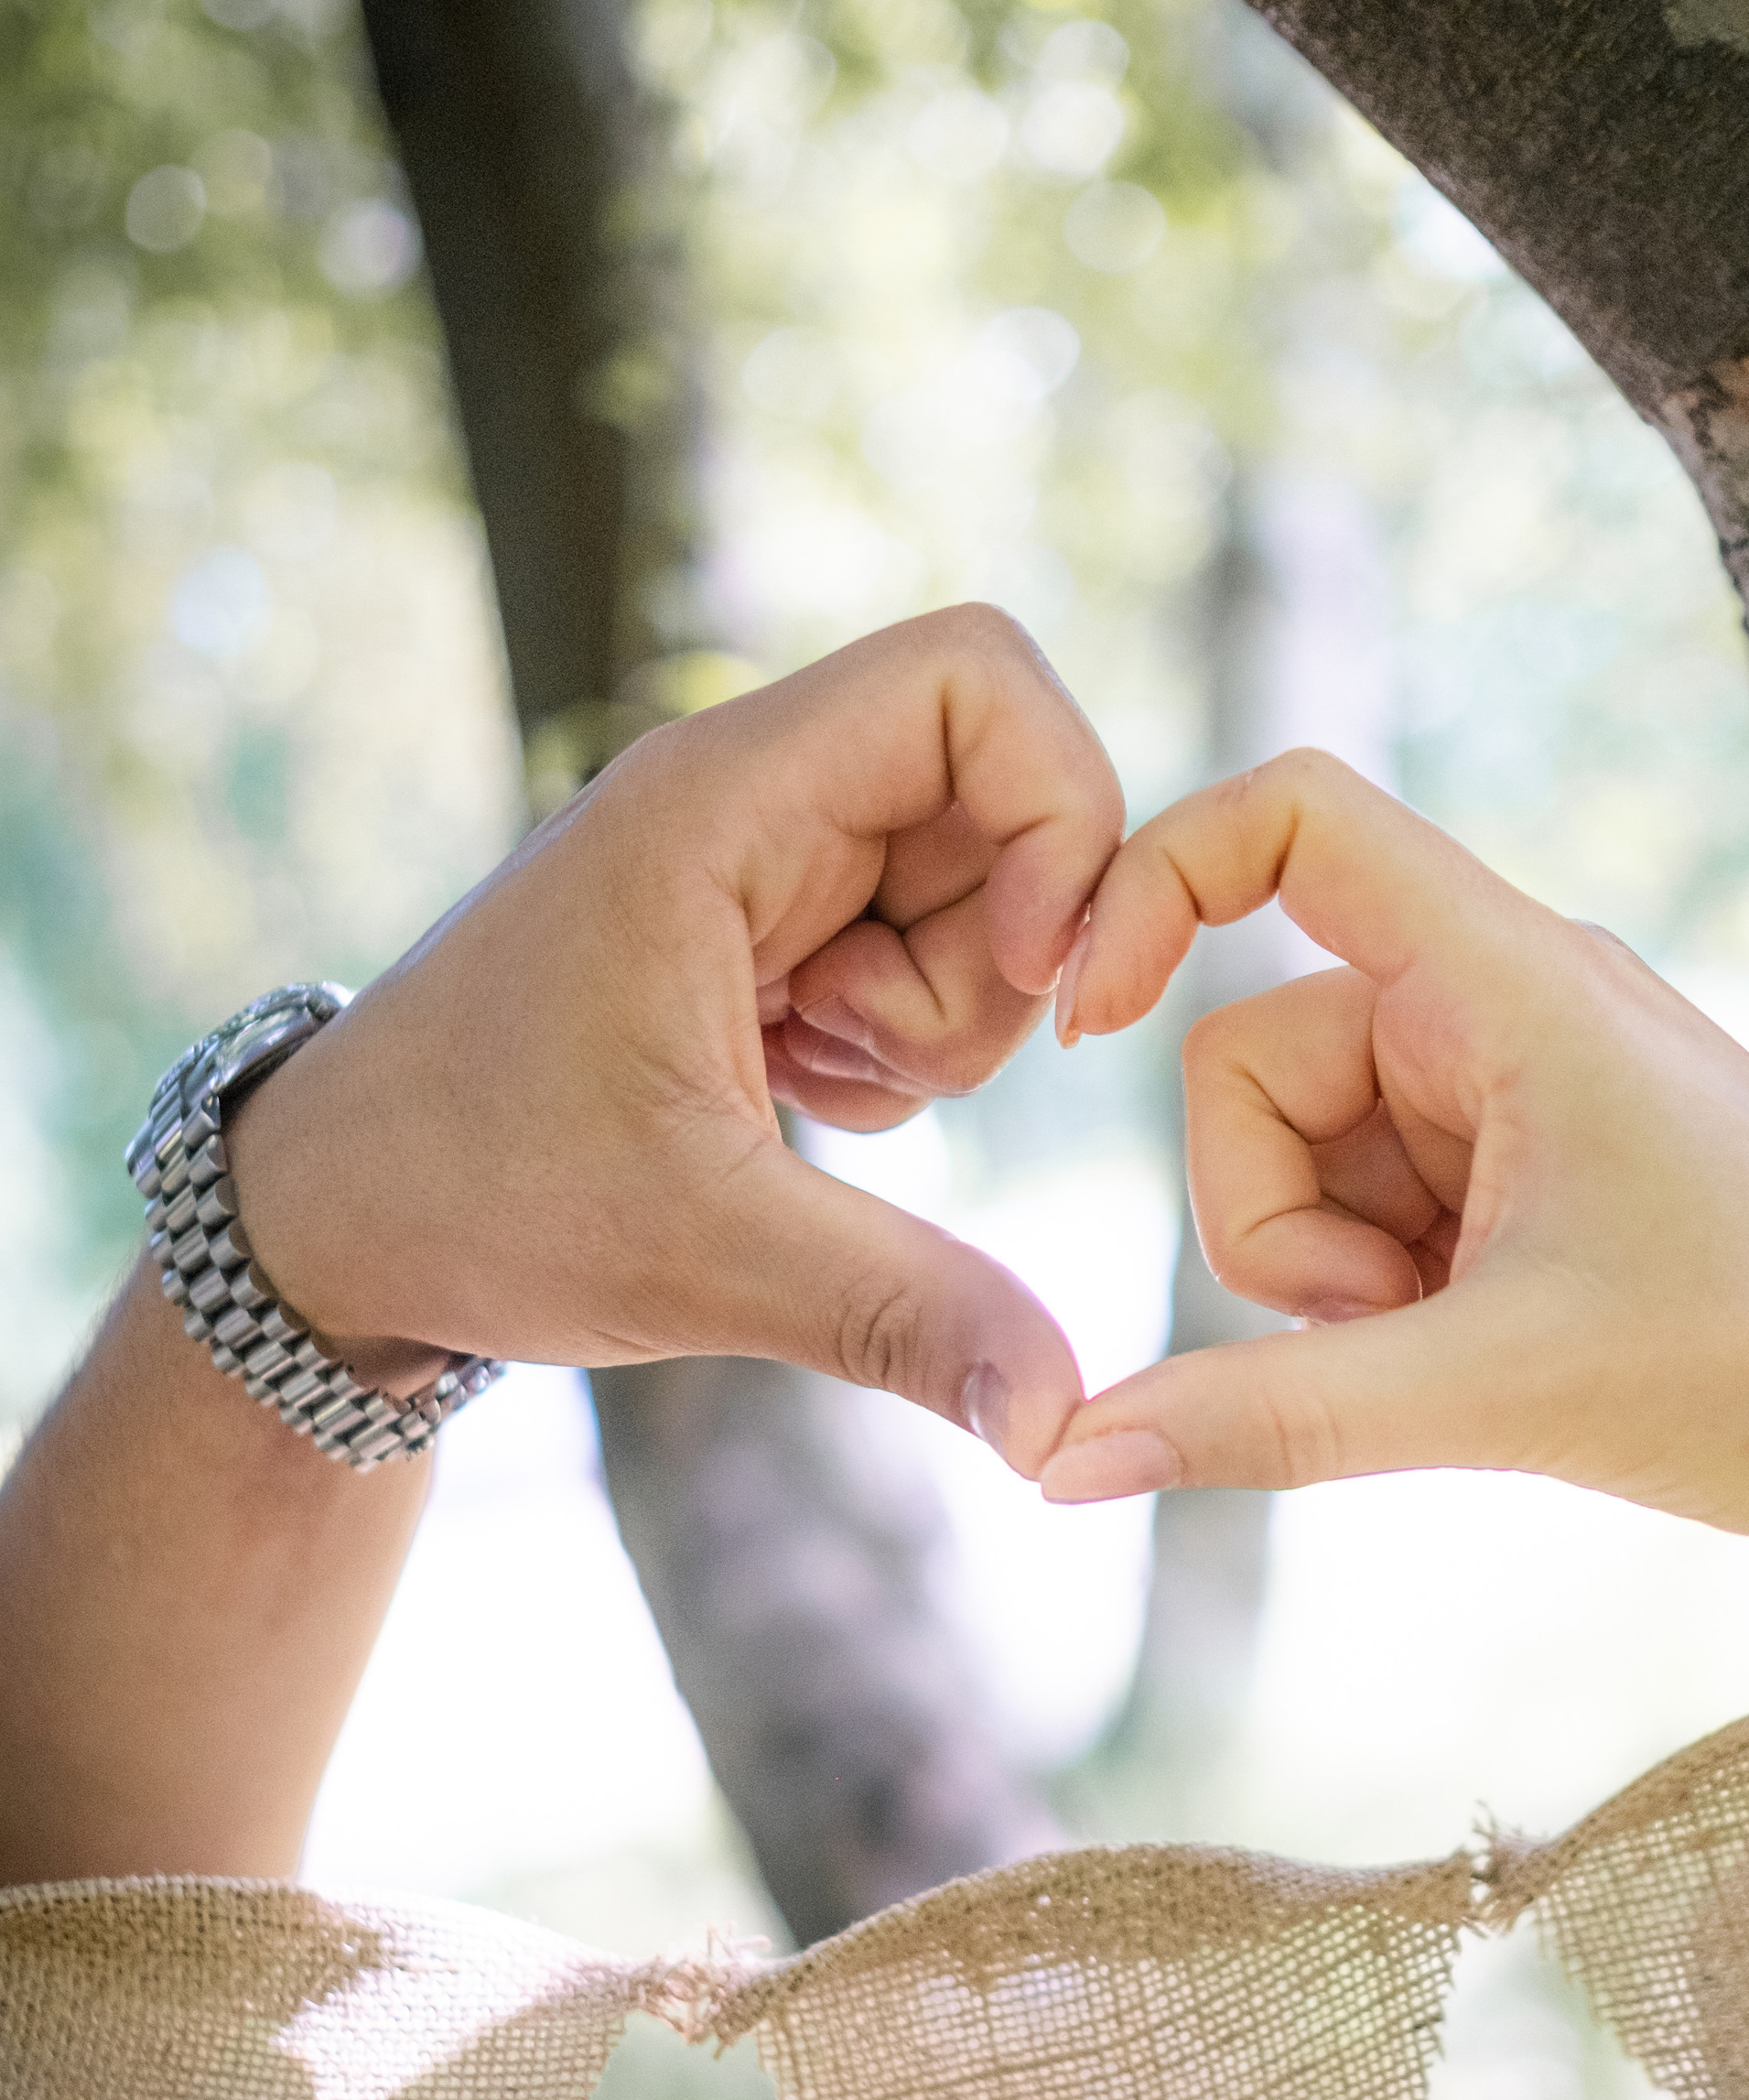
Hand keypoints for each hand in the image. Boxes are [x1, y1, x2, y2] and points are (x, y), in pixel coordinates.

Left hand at [231, 606, 1121, 1475]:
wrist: (335, 1226)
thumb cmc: (474, 1199)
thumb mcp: (704, 1261)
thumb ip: (903, 1315)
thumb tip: (1063, 1422)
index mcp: (721, 802)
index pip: (978, 677)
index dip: (1060, 808)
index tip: (1033, 973)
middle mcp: (750, 803)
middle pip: (1001, 806)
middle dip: (993, 968)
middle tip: (864, 1068)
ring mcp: (761, 870)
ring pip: (972, 901)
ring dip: (939, 1027)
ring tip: (794, 1089)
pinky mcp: (765, 941)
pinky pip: (916, 965)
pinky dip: (892, 1055)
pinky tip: (777, 1102)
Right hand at [1037, 750, 1748, 1540]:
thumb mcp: (1494, 1391)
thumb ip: (1267, 1420)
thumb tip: (1061, 1461)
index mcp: (1506, 979)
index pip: (1294, 816)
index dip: (1153, 880)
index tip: (1075, 1020)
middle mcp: (1495, 1009)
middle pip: (1244, 1056)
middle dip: (1273, 1223)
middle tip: (1396, 1322)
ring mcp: (1503, 1098)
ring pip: (1295, 1162)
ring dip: (1329, 1280)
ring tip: (1463, 1353)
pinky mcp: (1517, 1182)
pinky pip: (1366, 1219)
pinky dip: (1385, 1306)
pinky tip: (1488, 1362)